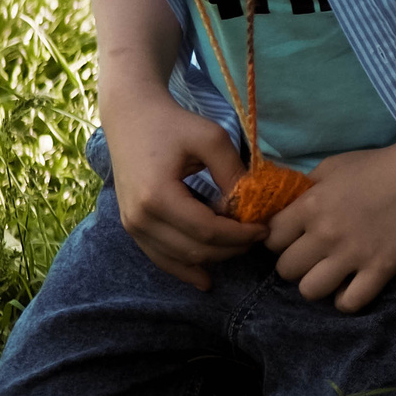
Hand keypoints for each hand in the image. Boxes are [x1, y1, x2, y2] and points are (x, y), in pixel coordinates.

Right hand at [102, 87, 264, 289]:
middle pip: (194, 250)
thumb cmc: (173, 123)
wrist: (131, 116)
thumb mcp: (211, 139)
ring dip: (211, 260)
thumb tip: (249, 206)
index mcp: (157, 197)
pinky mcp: (131, 226)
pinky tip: (204, 279)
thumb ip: (232, 173)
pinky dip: (183, 268)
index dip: (240, 235)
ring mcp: (132, 225)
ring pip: (177, 259)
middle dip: (231, 248)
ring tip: (239, 250)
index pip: (207, 231)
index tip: (265, 228)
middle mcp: (140, 218)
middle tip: (257, 237)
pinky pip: (160, 257)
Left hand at [262, 145, 395, 311]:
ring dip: (318, 284)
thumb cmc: (379, 164)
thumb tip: (285, 206)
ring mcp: (353, 254)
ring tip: (332, 273)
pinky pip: (350, 303)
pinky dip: (347, 299)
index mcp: (311, 205)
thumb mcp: (334, 166)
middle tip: (315, 256)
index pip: (271, 239)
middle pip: (286, 270)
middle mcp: (326, 233)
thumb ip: (307, 188)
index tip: (295, 237)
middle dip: (297, 264)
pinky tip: (353, 286)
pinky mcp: (381, 269)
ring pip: (310, 291)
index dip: (280, 240)